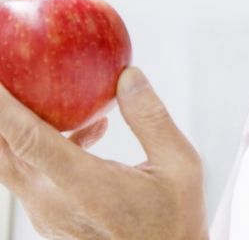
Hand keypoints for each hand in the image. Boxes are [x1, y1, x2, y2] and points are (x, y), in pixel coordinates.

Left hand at [0, 67, 207, 239]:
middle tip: (11, 80)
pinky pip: (32, 177)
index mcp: (85, 186)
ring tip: (65, 102)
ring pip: (15, 165)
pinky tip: (86, 134)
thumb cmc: (176, 221)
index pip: (27, 139)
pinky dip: (42, 148)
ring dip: (25, 129)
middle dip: (0, 115)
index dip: (3, 107)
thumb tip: (128, 76)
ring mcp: (48, 217)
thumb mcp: (180, 164)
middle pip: (4, 153)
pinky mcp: (51, 221)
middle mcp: (55, 204)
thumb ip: (150, 118)